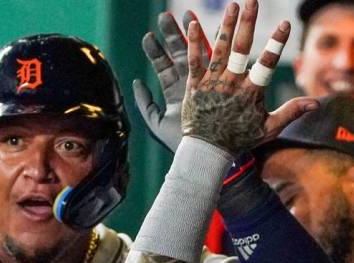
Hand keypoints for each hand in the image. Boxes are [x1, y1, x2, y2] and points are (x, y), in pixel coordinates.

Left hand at [134, 10, 210, 151]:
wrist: (205, 157)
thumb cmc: (181, 145)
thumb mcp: (156, 125)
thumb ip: (145, 105)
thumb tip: (136, 81)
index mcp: (175, 93)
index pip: (164, 67)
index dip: (156, 51)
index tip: (149, 35)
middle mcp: (189, 86)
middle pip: (178, 55)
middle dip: (172, 35)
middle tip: (165, 15)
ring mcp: (204, 85)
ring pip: (197, 56)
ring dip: (192, 36)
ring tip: (188, 14)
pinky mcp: (217, 90)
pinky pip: (213, 68)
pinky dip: (208, 52)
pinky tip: (208, 34)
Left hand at [181, 0, 317, 154]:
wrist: (207, 151)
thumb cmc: (239, 140)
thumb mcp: (269, 129)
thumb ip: (291, 112)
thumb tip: (317, 103)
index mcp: (251, 92)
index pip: (267, 63)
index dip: (276, 43)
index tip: (285, 23)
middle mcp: (232, 84)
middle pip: (242, 49)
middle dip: (248, 23)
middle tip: (252, 1)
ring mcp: (212, 83)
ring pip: (219, 50)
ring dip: (226, 26)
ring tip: (233, 5)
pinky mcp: (194, 86)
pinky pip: (193, 61)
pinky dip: (193, 43)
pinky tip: (191, 24)